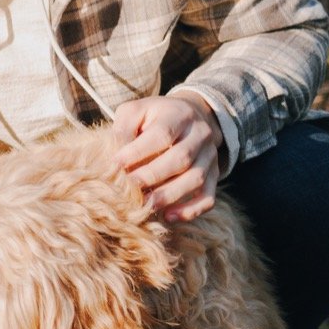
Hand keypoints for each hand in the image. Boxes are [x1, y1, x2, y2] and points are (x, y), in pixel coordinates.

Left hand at [112, 94, 223, 221]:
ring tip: (145, 207)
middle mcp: (200, 134)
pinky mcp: (214, 174)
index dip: (138, 152)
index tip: (115, 166)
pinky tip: (169, 217)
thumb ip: (123, 128)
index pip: (161, 134)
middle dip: (153, 176)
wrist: (190, 115)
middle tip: (129, 190)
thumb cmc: (153, 116)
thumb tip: (114, 156)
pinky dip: (191, 209)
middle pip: (181, 158)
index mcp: (179, 114)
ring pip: (196, 178)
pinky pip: (208, 195)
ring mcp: (210, 156)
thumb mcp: (135, 111)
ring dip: (170, 195)